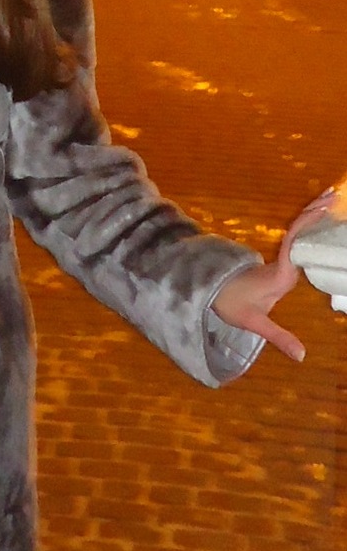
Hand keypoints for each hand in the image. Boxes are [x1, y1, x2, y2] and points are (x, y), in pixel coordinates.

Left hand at [210, 189, 338, 362]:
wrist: (215, 296)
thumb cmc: (234, 306)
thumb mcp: (256, 323)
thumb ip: (279, 337)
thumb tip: (302, 356)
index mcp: (281, 273)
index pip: (294, 241)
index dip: (305, 225)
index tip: (320, 210)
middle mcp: (284, 262)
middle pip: (300, 229)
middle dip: (316, 211)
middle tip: (334, 194)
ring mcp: (282, 260)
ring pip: (298, 230)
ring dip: (313, 213)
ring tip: (331, 197)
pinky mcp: (282, 262)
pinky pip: (297, 238)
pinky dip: (309, 225)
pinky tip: (321, 216)